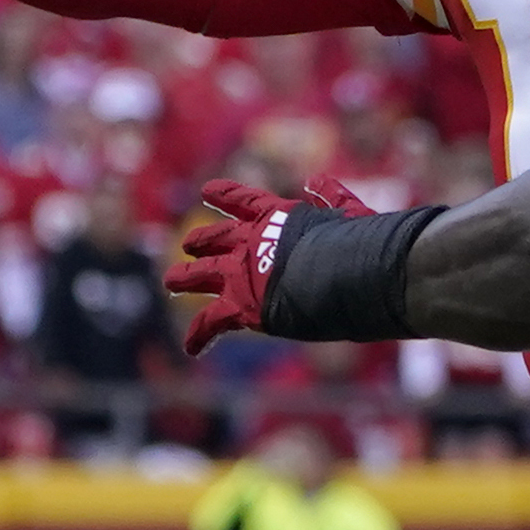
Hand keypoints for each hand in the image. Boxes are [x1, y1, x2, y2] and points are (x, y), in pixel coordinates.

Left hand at [168, 174, 371, 353]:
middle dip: (201, 241)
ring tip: (172, 280)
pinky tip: (192, 348)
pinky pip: (211, 322)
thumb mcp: (350, 214)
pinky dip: (200, 335)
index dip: (225, 194)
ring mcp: (240, 273)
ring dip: (184, 277)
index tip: (207, 190)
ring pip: (199, 274)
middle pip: (215, 238)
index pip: (244, 200)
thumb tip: (318, 180)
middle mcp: (250, 241)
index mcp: (277, 217)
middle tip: (188, 245)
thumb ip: (333, 198)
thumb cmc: (357, 244)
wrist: (343, 273)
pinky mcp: (239, 304)